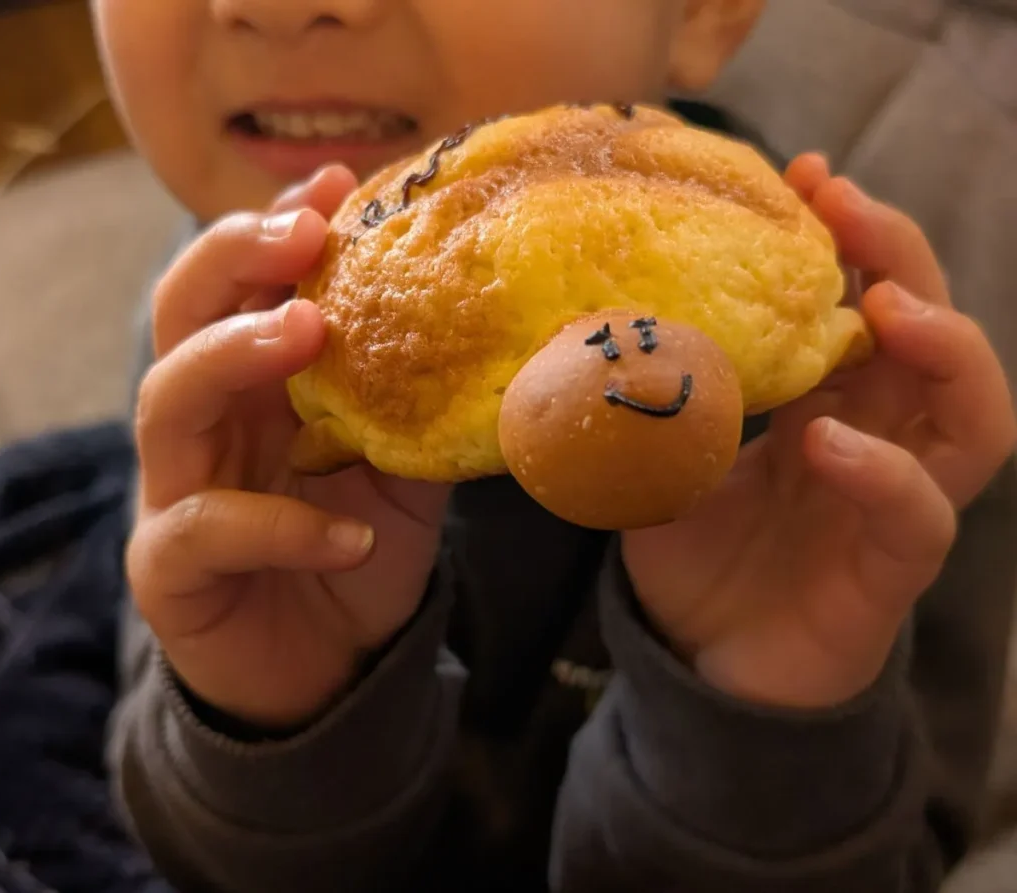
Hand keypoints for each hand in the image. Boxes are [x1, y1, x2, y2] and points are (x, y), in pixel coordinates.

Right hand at [126, 166, 450, 727]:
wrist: (326, 667)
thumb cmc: (358, 550)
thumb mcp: (404, 470)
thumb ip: (419, 405)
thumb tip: (489, 334)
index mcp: (255, 384)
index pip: (246, 283)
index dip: (280, 224)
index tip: (342, 182)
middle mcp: (205, 422)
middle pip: (181, 315)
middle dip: (235, 260)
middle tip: (303, 233)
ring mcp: (175, 490)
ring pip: (167, 399)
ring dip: (235, 355)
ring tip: (310, 331)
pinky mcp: (169, 567)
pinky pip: (209, 529)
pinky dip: (284, 526)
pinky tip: (351, 535)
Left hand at [622, 154, 1016, 708]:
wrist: (699, 661)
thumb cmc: (691, 557)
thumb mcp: (657, 464)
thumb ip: (651, 405)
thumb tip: (600, 328)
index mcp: (825, 403)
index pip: (861, 306)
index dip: (850, 239)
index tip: (805, 176)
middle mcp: (876, 439)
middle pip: (932, 336)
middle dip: (902, 259)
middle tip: (848, 207)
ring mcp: (895, 503)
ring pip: (974, 418)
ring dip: (944, 350)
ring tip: (888, 307)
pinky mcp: (892, 572)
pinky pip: (920, 516)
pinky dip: (885, 473)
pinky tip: (831, 442)